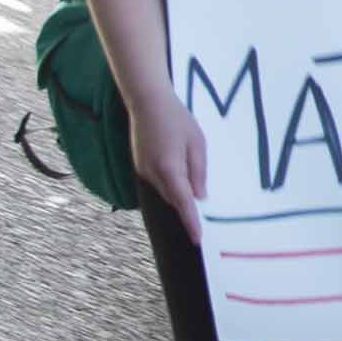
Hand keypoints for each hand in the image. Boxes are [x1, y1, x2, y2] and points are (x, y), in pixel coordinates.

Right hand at [130, 89, 209, 222]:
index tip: (198, 239)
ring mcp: (143, 170)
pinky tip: (175, 164)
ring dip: (178, 189)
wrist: (147, 101)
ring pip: (165, 191)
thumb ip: (198, 172)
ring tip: (188, 170)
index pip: (183, 204)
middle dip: (187, 203)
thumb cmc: (177, 119)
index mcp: (169, 169)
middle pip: (174, 198)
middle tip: (202, 199)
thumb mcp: (197, 143)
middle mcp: (153, 174)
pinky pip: (157, 182)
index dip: (191, 222)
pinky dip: (169, 181)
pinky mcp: (139, 165)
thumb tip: (199, 196)